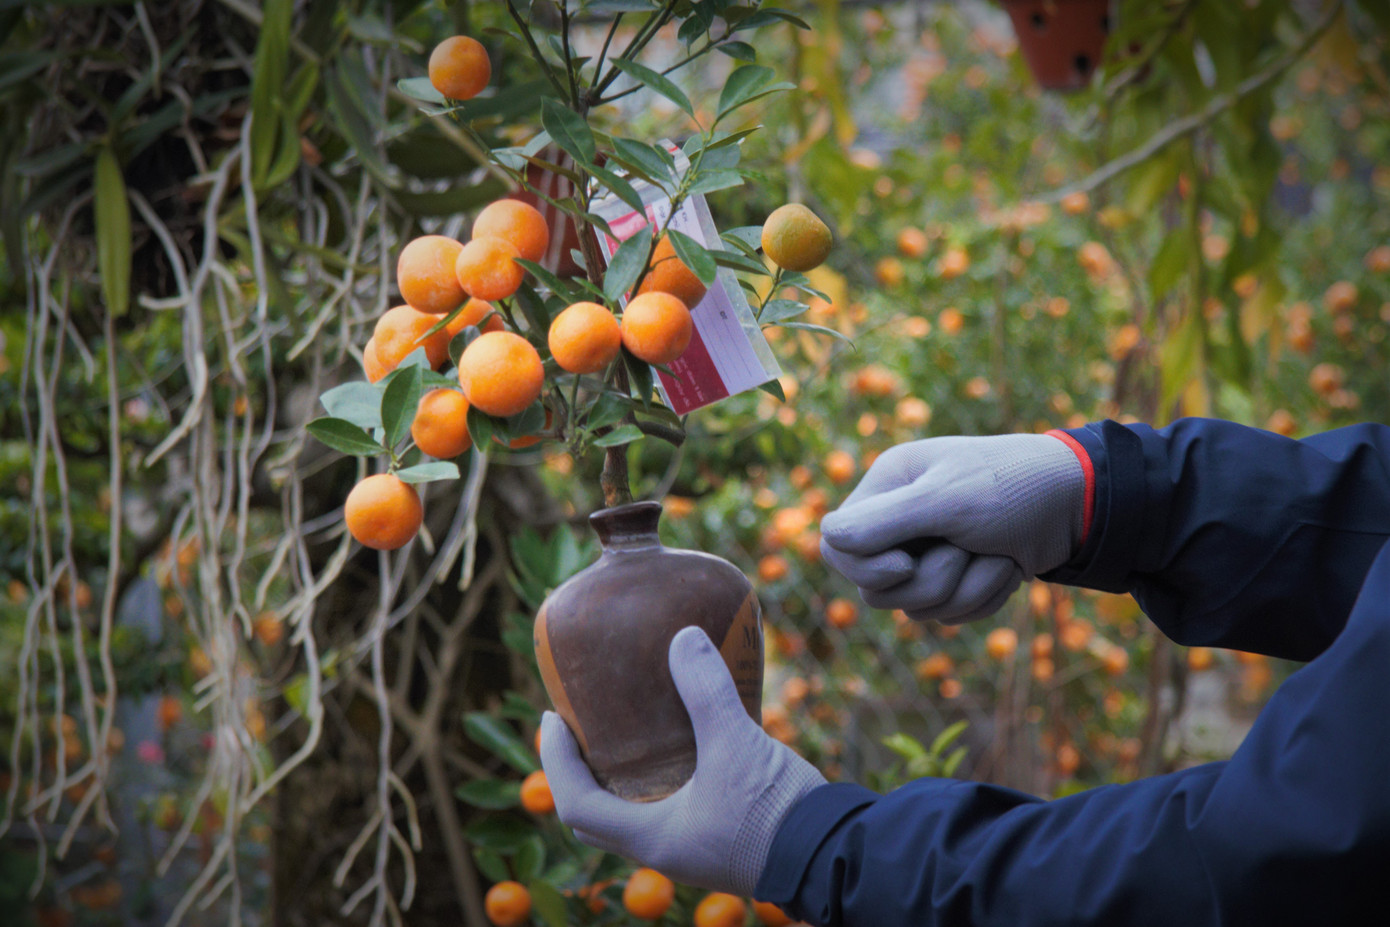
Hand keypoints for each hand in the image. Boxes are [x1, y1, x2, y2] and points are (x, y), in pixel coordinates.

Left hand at [540, 626, 826, 895]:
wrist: (831, 854)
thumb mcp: (735, 743)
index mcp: (649, 837)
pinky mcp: (718, 839)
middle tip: (581, 724)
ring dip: (620, 776)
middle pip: (597, 814)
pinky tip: (681, 743)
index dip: (556, 761)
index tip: (554, 719)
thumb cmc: (774, 811)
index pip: (575, 804)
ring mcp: (690, 848)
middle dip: (581, 769)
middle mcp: (661, 849)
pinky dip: (660, 778)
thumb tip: (683, 637)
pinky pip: (670, 808)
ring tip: (625, 728)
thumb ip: (707, 690)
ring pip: (634, 814)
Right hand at [819, 434, 1084, 623]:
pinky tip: (1008, 568)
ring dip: (964, 589)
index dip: (866, 566)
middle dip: (930, 580)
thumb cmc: (1016, 487)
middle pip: (875, 588)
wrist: (1082, 503)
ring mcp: (927, 552)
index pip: (837, 543)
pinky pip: (948, 614)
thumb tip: (826, 538)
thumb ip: (883, 521)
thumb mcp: (948, 500)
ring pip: (914, 608)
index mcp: (887, 486)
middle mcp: (899, 519)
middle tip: (966, 551)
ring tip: (997, 555)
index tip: (907, 561)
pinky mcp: (956, 577)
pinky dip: (983, 596)